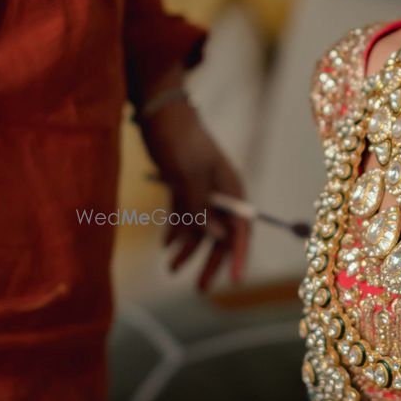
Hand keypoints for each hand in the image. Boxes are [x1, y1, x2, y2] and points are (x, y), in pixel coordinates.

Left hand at [139, 88, 249, 289]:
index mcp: (231, 189)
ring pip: (199, 227)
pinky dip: (176, 230)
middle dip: (211, 261)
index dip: (238, 255)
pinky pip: (184, 215)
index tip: (234, 280)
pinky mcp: (184, 185)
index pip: (241, 229)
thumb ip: (201, 209)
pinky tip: (166, 245)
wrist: (159, 112)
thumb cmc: (179, 142)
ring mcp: (202, 189)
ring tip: (171, 268)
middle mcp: (220, 192)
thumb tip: (215, 236)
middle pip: (221, 233)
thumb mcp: (189, 178)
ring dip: (188, 248)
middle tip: (201, 289)